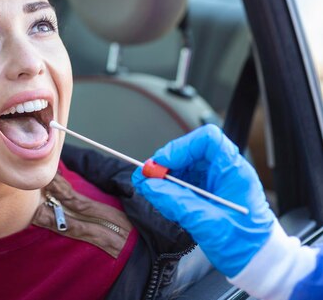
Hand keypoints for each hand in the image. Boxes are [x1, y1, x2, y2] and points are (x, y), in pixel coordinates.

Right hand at [132, 124, 275, 276]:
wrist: (258, 265)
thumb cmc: (245, 246)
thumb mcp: (207, 223)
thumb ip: (175, 201)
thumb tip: (148, 184)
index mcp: (233, 172)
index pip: (207, 139)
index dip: (181, 147)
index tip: (163, 163)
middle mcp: (224, 172)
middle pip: (191, 151)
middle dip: (168, 162)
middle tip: (149, 177)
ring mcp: (216, 182)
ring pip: (185, 166)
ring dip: (167, 176)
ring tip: (155, 191)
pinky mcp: (208, 194)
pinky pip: (184, 182)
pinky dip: (170, 188)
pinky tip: (165, 200)